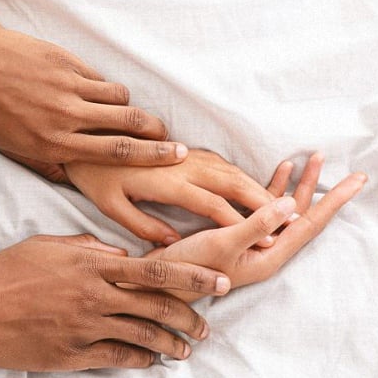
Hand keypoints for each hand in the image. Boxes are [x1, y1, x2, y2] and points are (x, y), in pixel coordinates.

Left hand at [0, 25, 187, 173]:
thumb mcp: (12, 148)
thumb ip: (47, 162)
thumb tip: (72, 176)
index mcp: (53, 143)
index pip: (116, 153)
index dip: (151, 156)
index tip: (176, 156)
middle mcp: (65, 116)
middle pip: (128, 124)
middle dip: (157, 132)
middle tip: (172, 138)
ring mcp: (66, 86)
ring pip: (117, 97)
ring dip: (129, 107)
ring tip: (132, 114)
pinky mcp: (63, 61)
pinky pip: (97, 77)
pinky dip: (102, 86)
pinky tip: (95, 91)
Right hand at [0, 234, 230, 370]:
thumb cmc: (6, 272)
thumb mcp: (48, 246)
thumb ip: (88, 248)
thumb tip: (119, 254)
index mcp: (92, 265)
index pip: (156, 269)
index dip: (192, 276)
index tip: (219, 281)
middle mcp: (95, 296)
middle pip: (157, 307)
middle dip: (190, 316)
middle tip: (207, 325)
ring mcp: (85, 327)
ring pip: (142, 337)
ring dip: (170, 344)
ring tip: (186, 349)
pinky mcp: (72, 354)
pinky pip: (116, 358)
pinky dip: (139, 360)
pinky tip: (150, 361)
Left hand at [64, 149, 292, 244]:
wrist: (86, 136)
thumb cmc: (96, 178)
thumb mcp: (112, 207)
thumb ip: (144, 226)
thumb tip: (172, 242)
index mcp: (166, 182)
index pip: (212, 204)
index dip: (241, 222)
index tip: (264, 239)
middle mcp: (182, 164)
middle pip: (231, 182)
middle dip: (263, 201)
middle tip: (291, 218)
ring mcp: (185, 154)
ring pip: (230, 169)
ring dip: (257, 186)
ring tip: (282, 204)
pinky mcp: (184, 148)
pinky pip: (220, 162)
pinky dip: (241, 175)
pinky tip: (253, 187)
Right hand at [142, 153, 366, 301]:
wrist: (159, 280)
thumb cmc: (189, 267)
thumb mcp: (223, 243)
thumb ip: (257, 224)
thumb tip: (291, 203)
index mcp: (270, 256)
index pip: (311, 224)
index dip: (335, 201)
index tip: (359, 181)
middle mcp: (267, 250)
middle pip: (303, 215)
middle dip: (321, 187)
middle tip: (341, 164)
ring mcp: (254, 244)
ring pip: (285, 210)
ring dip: (299, 184)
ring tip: (313, 159)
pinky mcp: (238, 235)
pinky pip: (265, 208)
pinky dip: (274, 188)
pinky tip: (280, 171)